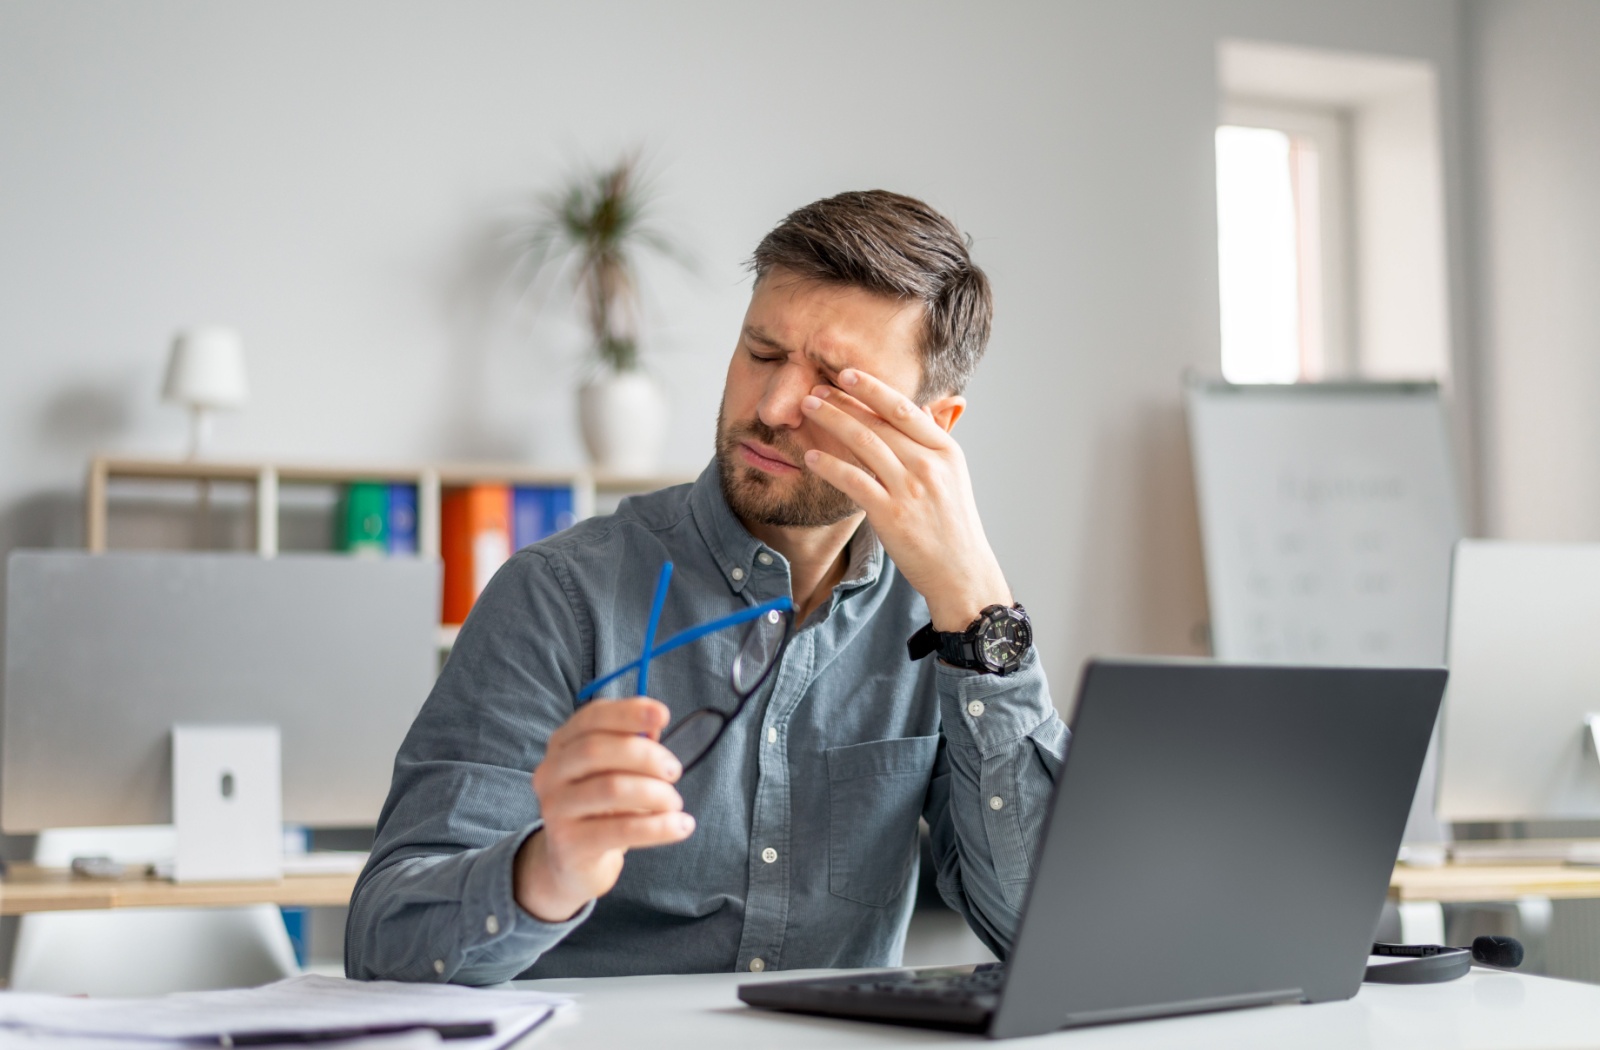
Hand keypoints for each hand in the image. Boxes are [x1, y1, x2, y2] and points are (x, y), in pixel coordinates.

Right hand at [515, 697, 694, 921]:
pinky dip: (659, 827)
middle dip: (645, 755)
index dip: (628, 712)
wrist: (573, 862)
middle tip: (674, 770)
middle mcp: (551, 773)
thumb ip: (634, 743)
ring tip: (675, 802)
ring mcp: (555, 809)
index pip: (591, 718)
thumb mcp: (616, 770)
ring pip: (611, 788)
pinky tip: (682, 826)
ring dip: (655, 793)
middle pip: (596, 750)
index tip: (663, 715)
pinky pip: (621, 830)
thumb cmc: (602, 807)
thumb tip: (655, 721)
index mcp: (562, 745)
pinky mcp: (569, 845)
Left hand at [800, 368, 1011, 630]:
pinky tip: (811, 457)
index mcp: (945, 450)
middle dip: (843, 401)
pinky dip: (830, 466)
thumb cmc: (952, 524)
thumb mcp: (952, 475)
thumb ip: (931, 442)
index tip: (846, 373)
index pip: (904, 408)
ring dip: (832, 422)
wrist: (961, 571)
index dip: (872, 388)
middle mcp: (929, 465)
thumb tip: (917, 409)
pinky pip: (853, 481)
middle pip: (879, 422)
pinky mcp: (891, 515)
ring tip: (808, 410)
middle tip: (815, 389)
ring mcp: (910, 490)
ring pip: (864, 444)